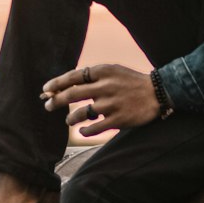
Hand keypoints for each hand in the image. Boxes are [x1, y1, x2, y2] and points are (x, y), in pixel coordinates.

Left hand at [41, 64, 160, 136]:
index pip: (73, 76)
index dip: (56, 83)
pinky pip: (94, 127)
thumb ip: (93, 76)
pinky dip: (85, 131)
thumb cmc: (131, 82)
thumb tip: (67, 85)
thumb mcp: (113, 71)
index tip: (46, 89)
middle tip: (47, 106)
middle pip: (72, 94)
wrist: (157, 92)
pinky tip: (82, 131)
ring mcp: (111, 103)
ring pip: (81, 113)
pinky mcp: (118, 119)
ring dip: (70, 118)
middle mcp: (105, 86)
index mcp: (103, 71)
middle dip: (56, 101)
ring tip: (68, 120)